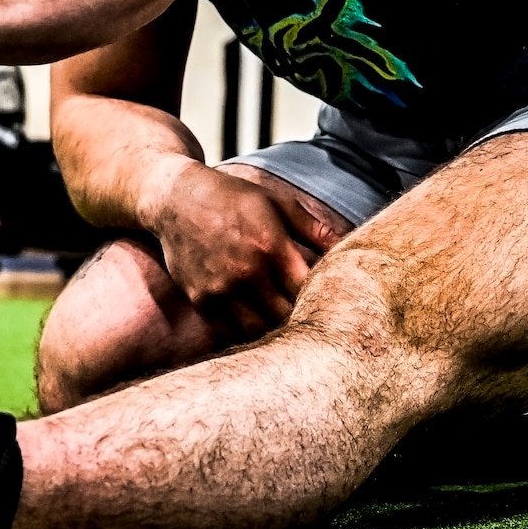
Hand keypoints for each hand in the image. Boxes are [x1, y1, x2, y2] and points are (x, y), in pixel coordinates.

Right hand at [148, 159, 349, 342]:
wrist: (176, 199)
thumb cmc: (233, 197)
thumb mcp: (278, 202)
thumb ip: (315, 228)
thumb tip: (351, 242)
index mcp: (271, 247)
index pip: (308, 291)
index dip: (322, 299)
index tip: (329, 299)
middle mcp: (246, 273)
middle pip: (286, 317)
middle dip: (301, 318)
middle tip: (311, 317)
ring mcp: (220, 290)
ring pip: (259, 330)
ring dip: (274, 329)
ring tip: (285, 322)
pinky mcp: (201, 300)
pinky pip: (230, 330)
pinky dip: (246, 331)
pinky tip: (256, 320)